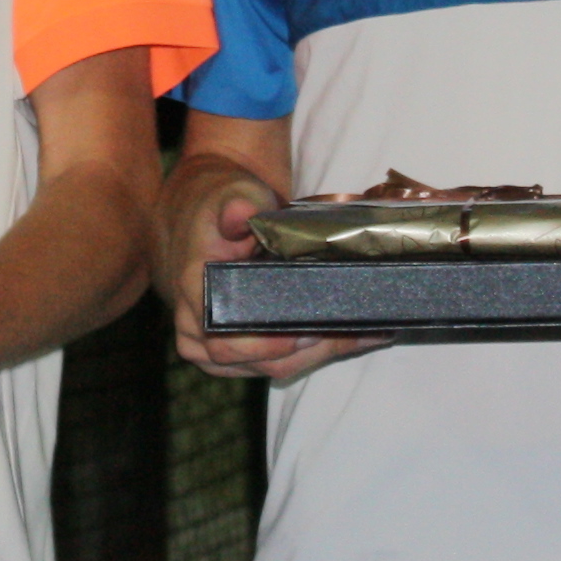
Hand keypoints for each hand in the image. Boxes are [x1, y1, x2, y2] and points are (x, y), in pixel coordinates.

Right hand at [163, 169, 382, 384]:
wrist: (202, 217)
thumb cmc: (219, 205)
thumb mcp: (230, 193)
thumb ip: (236, 203)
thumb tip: (241, 213)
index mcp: (195, 292)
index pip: (226, 338)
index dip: (268, 345)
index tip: (307, 333)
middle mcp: (197, 328)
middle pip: (258, 361)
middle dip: (311, 349)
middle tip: (357, 330)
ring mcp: (213, 346)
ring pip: (272, 367)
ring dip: (319, 354)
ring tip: (365, 333)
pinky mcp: (234, 352)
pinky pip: (275, 364)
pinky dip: (313, 353)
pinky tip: (350, 338)